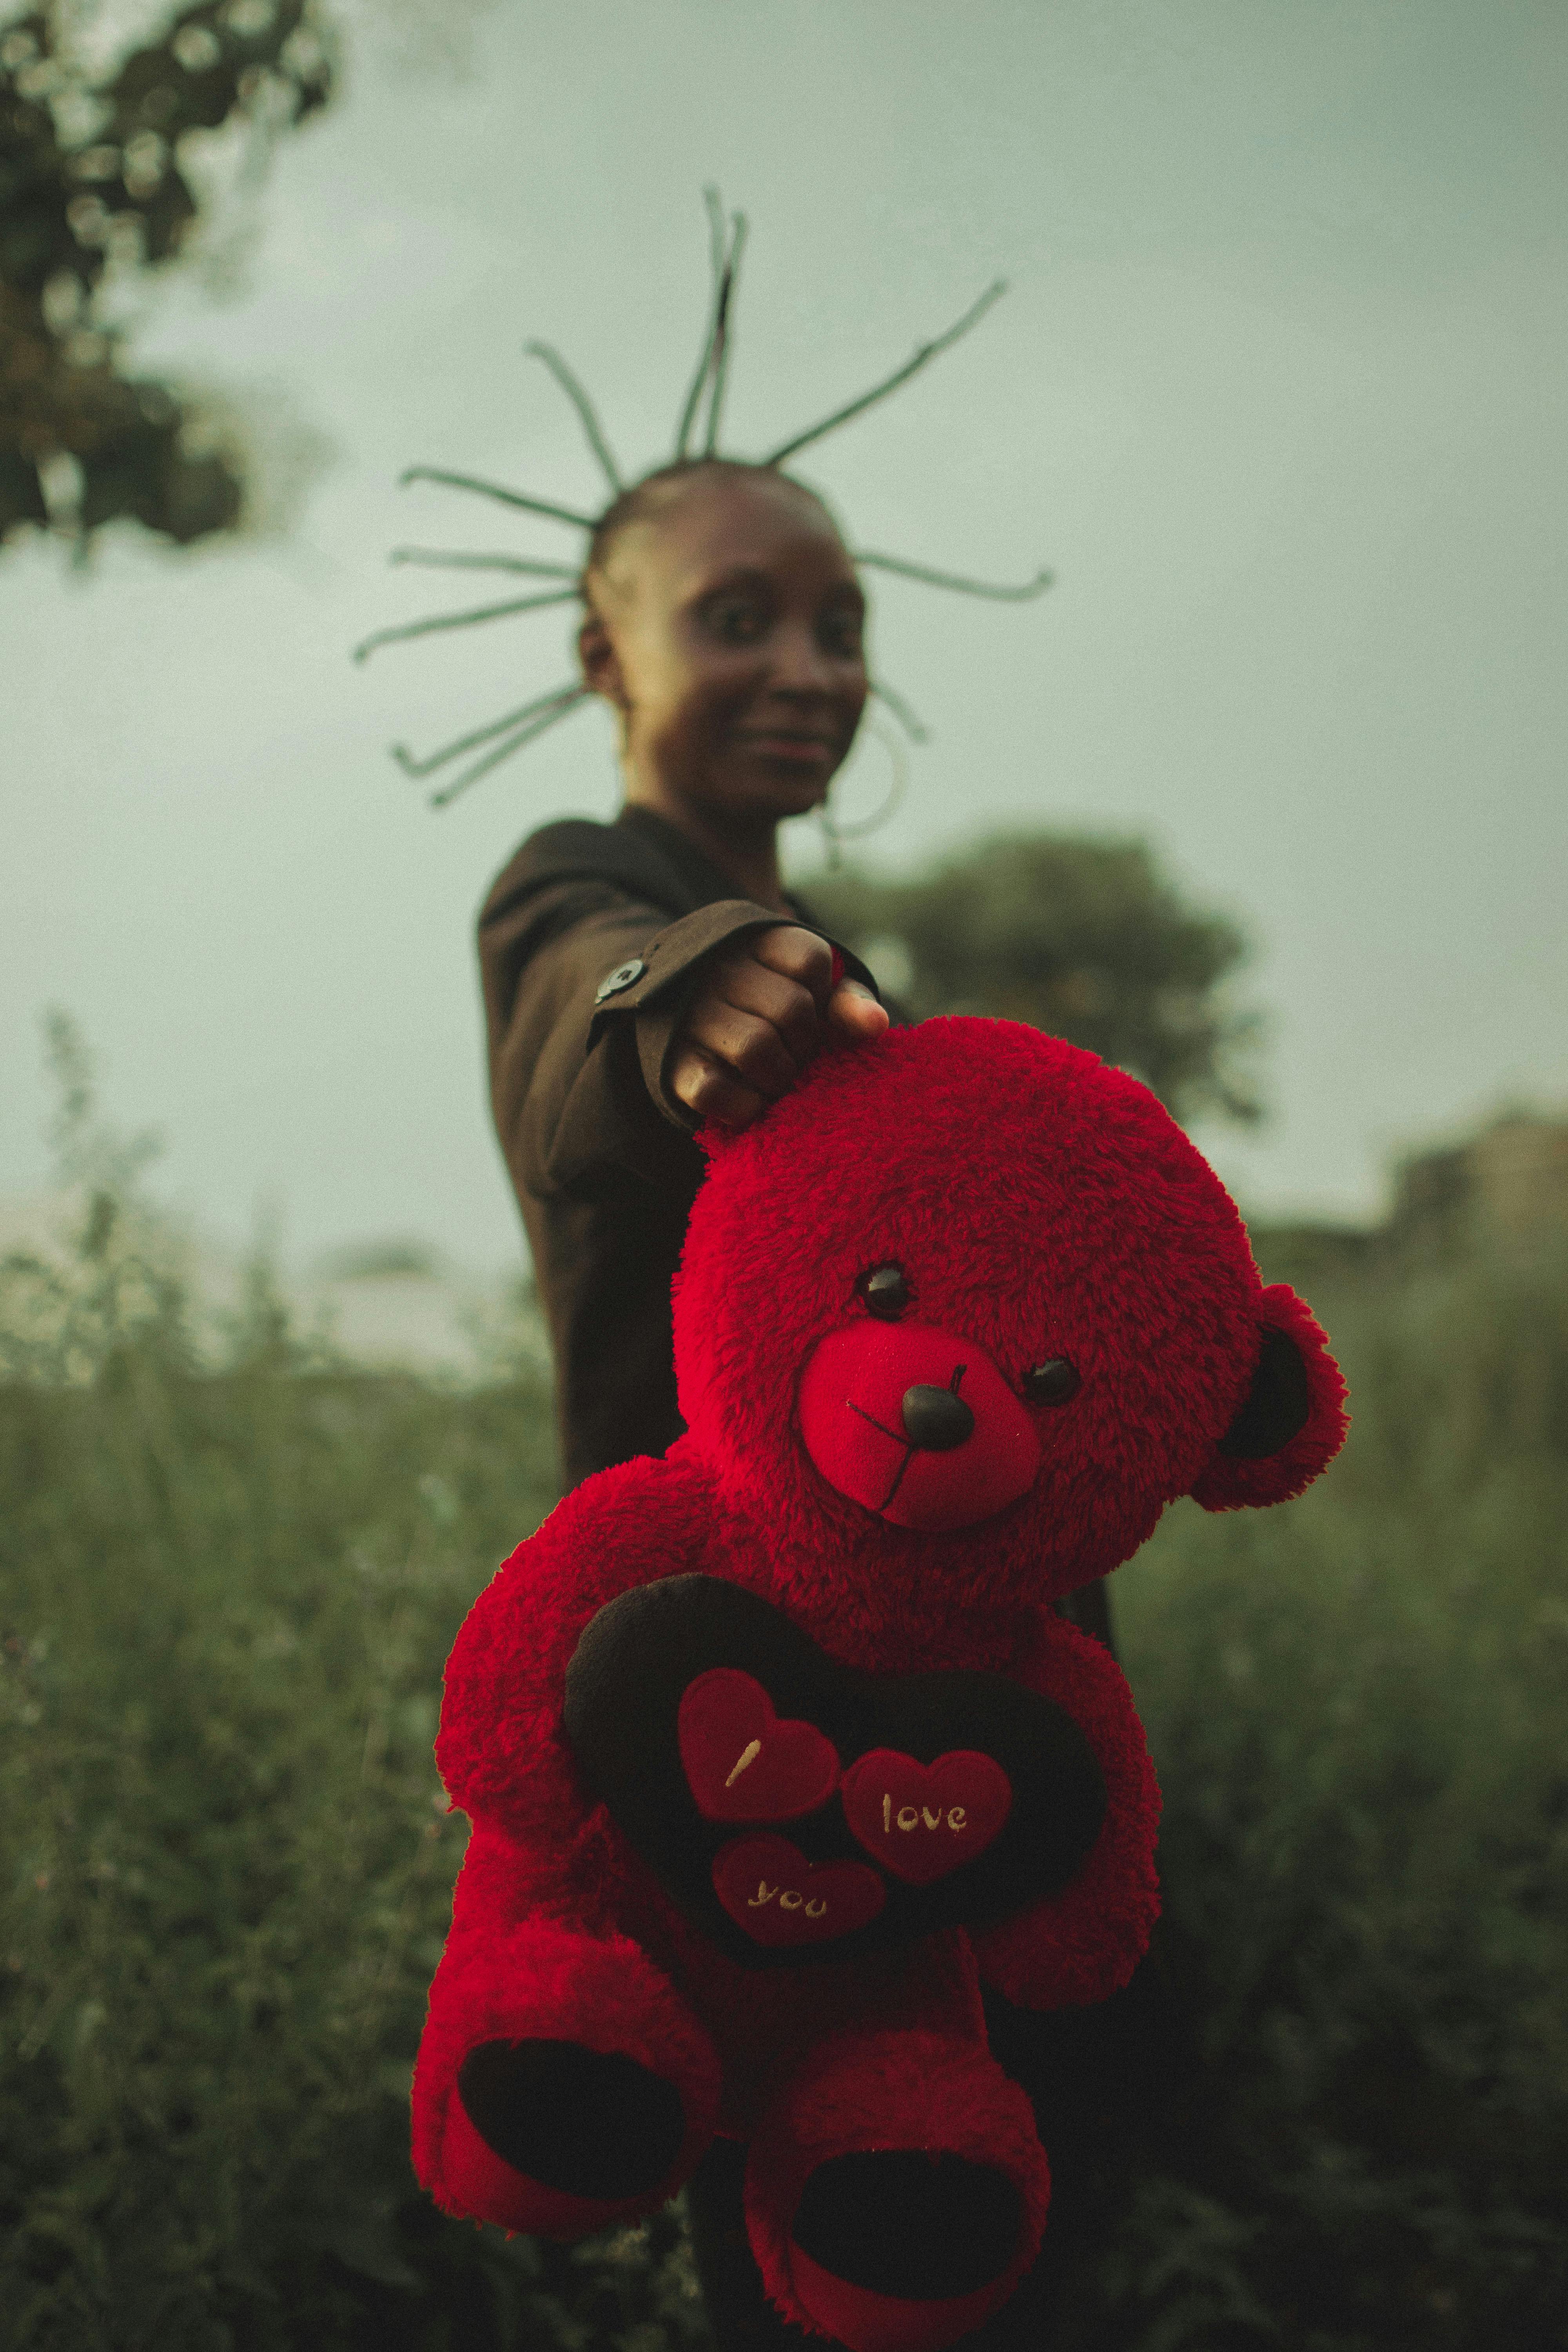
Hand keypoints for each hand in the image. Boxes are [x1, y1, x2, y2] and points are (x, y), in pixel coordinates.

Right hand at [668, 925, 888, 1129]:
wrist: (685, 1023)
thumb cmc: (768, 1008)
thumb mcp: (811, 991)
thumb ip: (847, 1002)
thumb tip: (877, 1025)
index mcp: (754, 942)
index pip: (811, 960)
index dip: (823, 997)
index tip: (810, 1012)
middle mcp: (716, 971)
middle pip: (791, 1008)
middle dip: (806, 1044)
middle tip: (796, 1057)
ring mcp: (689, 1016)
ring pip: (757, 1048)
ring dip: (779, 1078)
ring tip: (776, 1080)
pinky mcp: (673, 1064)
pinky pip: (715, 1091)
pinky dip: (744, 1107)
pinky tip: (751, 1102)